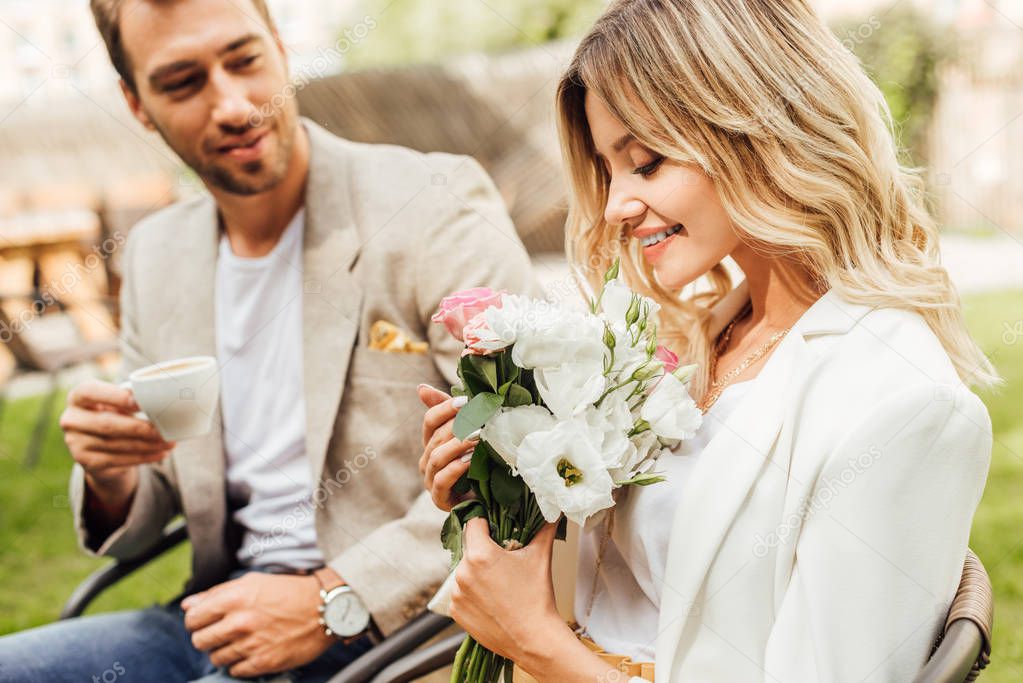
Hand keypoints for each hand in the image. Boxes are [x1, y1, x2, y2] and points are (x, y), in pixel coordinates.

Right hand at [60, 379, 174, 507]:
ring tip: (169, 442)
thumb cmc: (115, 413)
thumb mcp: (118, 402)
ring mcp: (76, 443)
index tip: (139, 401)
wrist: (100, 446)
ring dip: (147, 444)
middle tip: (163, 429)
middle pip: (106, 424)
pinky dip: (144, 457)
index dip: (114, 396)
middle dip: (138, 428)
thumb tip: (163, 397)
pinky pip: (119, 460)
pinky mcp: (87, 463)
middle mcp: (71, 419)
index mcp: (77, 397)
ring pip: (116, 444)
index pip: (90, 391)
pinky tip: (161, 453)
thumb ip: (131, 397)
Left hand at [181, 571, 335, 677]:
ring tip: (241, 642)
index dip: (196, 621)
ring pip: (216, 658)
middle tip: (222, 633)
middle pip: (200, 641)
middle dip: (207, 638)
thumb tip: (188, 605)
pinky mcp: (264, 662)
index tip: (205, 622)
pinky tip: (252, 651)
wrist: (325, 608)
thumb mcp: (253, 583)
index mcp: (235, 598)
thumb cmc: (289, 591)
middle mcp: (240, 621)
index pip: (193, 618)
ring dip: (224, 651)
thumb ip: (217, 594)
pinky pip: (235, 671)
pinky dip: (240, 664)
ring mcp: (252, 644)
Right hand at [417, 384, 478, 510]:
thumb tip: (420, 388)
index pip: (430, 420)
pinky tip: (470, 461)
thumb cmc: (479, 463)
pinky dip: (456, 469)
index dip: (445, 408)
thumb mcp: (470, 434)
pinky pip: (442, 480)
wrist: (488, 498)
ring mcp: (431, 480)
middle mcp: (427, 460)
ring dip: (458, 445)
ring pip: (437, 457)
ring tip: (479, 437)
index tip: (467, 400)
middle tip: (480, 418)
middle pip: (436, 437)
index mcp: (432, 442)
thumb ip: (452, 412)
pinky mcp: (439, 498)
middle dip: (458, 426)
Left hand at [448, 519, 563, 662]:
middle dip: (483, 550)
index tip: (496, 530)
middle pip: (468, 548)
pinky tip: (491, 600)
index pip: (474, 523)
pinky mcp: (456, 612)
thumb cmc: (537, 598)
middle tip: (503, 561)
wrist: (534, 639)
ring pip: (463, 571)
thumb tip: (553, 510)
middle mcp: (462, 572)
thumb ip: (544, 528)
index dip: (486, 524)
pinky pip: (460, 593)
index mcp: (480, 554)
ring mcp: (457, 594)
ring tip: (498, 584)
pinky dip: (472, 594)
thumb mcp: (541, 557)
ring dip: (476, 573)